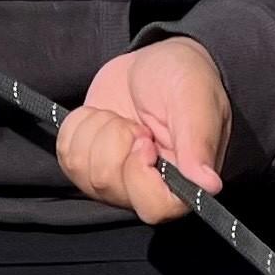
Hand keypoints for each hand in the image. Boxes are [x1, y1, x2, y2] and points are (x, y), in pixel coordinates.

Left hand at [58, 37, 230, 223]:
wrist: (154, 64)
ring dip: (98, 129)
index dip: (139, 175)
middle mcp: (146, 189)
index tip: (144, 140)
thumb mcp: (195, 101)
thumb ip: (198, 144)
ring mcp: (113, 180)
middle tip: (138, 124)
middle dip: (115, 139)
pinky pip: (65, 153)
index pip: (154, 209)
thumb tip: (209, 186)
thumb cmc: (184, 79)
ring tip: (123, 118)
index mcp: (182, 183)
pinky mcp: (88, 164)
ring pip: (81, 169)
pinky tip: (104, 116)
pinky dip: (79, 125)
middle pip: (107, 184)